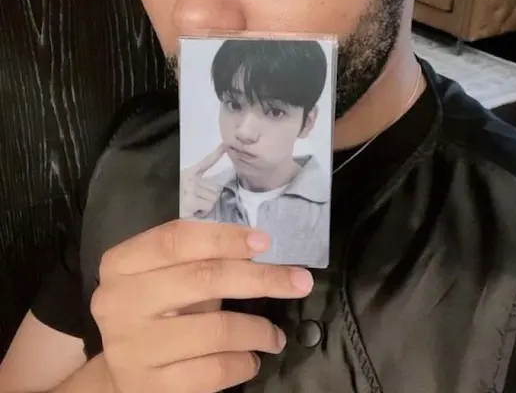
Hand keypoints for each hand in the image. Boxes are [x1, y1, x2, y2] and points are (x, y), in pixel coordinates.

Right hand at [91, 220, 313, 392]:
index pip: (177, 239)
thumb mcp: (164, 274)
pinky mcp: (148, 387)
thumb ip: (199, 257)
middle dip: (261, 278)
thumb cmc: (152, 307)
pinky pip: (213, 372)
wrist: (116, 369)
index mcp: (122, 263)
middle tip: (300, 281)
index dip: (224, 237)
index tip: (265, 242)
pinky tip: (252, 358)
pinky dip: (244, 363)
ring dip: (259, 329)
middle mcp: (119, 302)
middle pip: (203, 279)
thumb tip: (260, 248)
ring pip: (216, 329)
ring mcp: (131, 347)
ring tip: (276, 334)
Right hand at [181, 144, 225, 217]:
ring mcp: (190, 189)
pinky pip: (209, 206)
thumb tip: (217, 189)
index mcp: (189, 173)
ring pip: (214, 198)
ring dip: (208, 205)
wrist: (162, 210)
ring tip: (196, 207)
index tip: (224, 145)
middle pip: (216, 187)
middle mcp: (190, 179)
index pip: (206, 162)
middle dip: (211, 197)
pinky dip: (204, 211)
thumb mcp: (186, 187)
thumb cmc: (177, 201)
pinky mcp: (191, 201)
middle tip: (199, 202)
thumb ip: (200, 185)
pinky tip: (195, 211)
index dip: (216, 153)